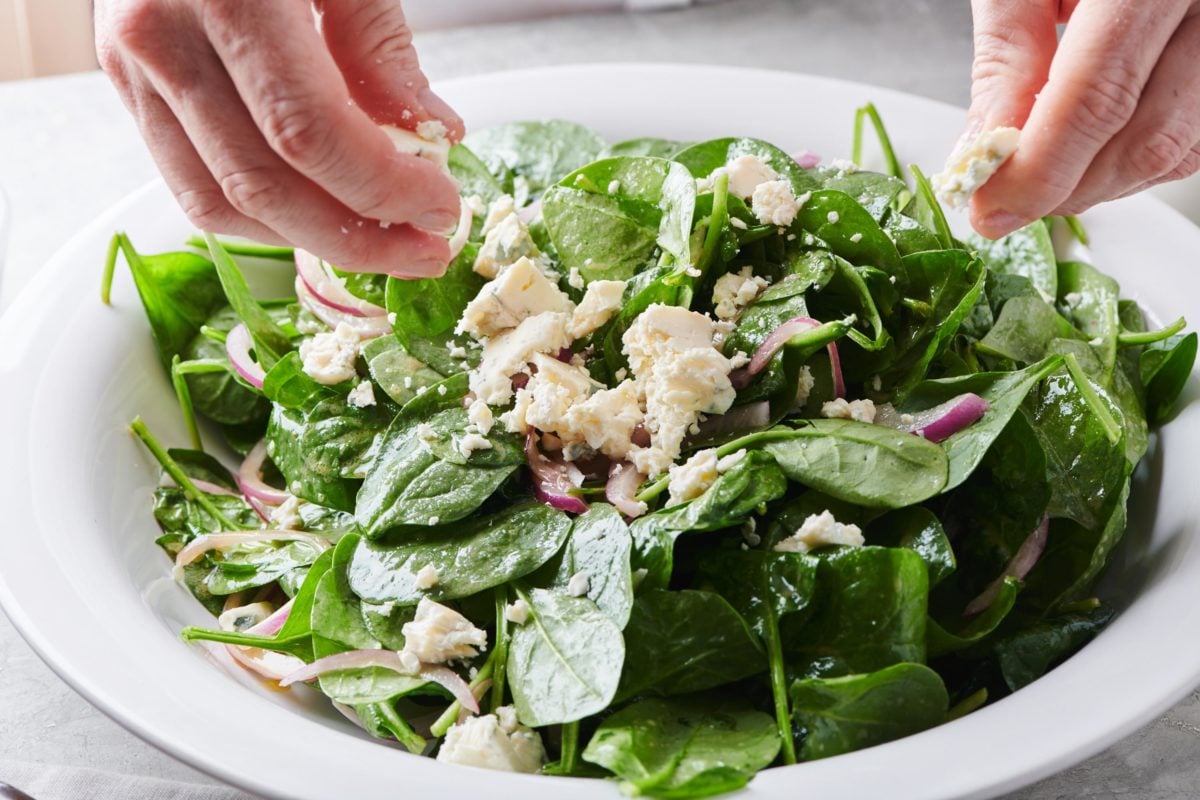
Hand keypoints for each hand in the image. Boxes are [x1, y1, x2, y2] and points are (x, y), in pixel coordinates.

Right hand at [95, 0, 463, 275]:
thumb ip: (379, 43)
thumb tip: (431, 134)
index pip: (308, 133)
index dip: (382, 188)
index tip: (441, 207)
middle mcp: (162, 38)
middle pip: (263, 185)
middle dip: (356, 237)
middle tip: (425, 249)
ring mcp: (133, 65)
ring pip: (217, 201)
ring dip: (309, 240)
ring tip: (383, 243)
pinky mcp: (126, 83)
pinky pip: (190, 180)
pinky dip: (261, 214)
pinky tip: (321, 215)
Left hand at [965, 0, 1199, 238]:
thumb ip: (1007, 56)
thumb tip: (983, 152)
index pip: (1098, 99)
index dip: (1038, 172)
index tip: (987, 209)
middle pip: (1146, 137)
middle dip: (1063, 188)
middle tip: (1002, 199)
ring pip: (1177, 149)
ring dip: (1097, 181)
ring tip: (1040, 168)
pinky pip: (1196, 138)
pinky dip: (1132, 159)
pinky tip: (1088, 146)